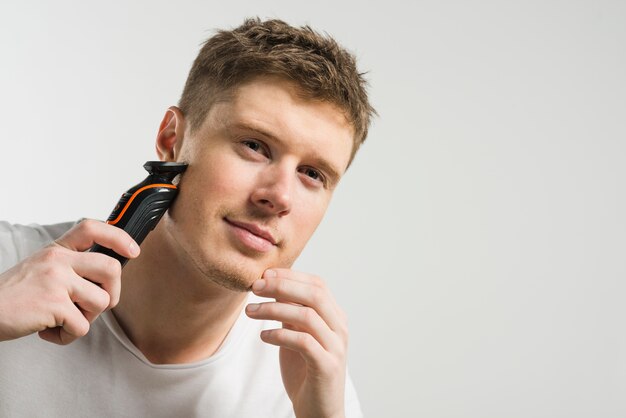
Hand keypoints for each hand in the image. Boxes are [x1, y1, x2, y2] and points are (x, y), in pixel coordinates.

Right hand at [0, 219, 138, 344]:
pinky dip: (67, 336)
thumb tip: (107, 276)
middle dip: (113, 293)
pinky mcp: (53, 304)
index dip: (118, 237)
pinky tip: (48, 330)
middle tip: (95, 305)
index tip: (133, 250)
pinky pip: (81, 326)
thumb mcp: (42, 268)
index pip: (92, 228)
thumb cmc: (14, 295)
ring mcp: (56, 281)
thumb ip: (70, 266)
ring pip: (102, 301)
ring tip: (62, 319)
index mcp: (57, 250)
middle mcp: (58, 260)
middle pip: (112, 268)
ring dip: (86, 318)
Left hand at [246, 268, 347, 417]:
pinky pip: (303, 342)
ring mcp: (336, 347)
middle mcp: (340, 328)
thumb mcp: (296, 335)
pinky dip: (280, 335)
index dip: (291, 275)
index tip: (264, 274)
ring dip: (274, 309)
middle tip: (255, 287)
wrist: (319, 412)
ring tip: (250, 312)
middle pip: (315, 294)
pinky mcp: (327, 366)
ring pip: (307, 316)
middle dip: (282, 286)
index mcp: (335, 317)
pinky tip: (263, 336)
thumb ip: (290, 312)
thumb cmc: (305, 371)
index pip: (317, 284)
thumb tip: (272, 284)